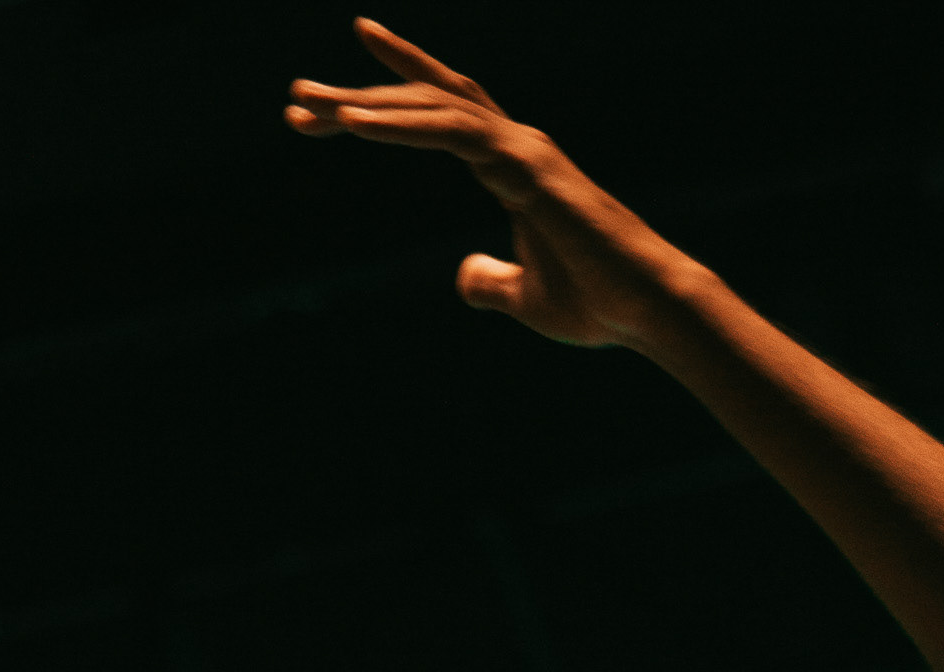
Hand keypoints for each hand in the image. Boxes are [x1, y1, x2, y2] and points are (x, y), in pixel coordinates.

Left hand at [285, 18, 703, 349]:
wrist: (646, 310)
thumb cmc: (598, 304)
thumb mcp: (525, 300)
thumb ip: (492, 283)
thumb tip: (463, 277)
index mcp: (512, 167)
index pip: (445, 111)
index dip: (394, 90)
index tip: (338, 90)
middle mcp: (515, 144)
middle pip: (426, 102)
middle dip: (360, 97)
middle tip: (298, 98)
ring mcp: (522, 150)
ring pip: (432, 107)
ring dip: (367, 103)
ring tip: (308, 105)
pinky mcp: (526, 168)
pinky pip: (451, 132)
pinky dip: (399, 123)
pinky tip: (353, 124)